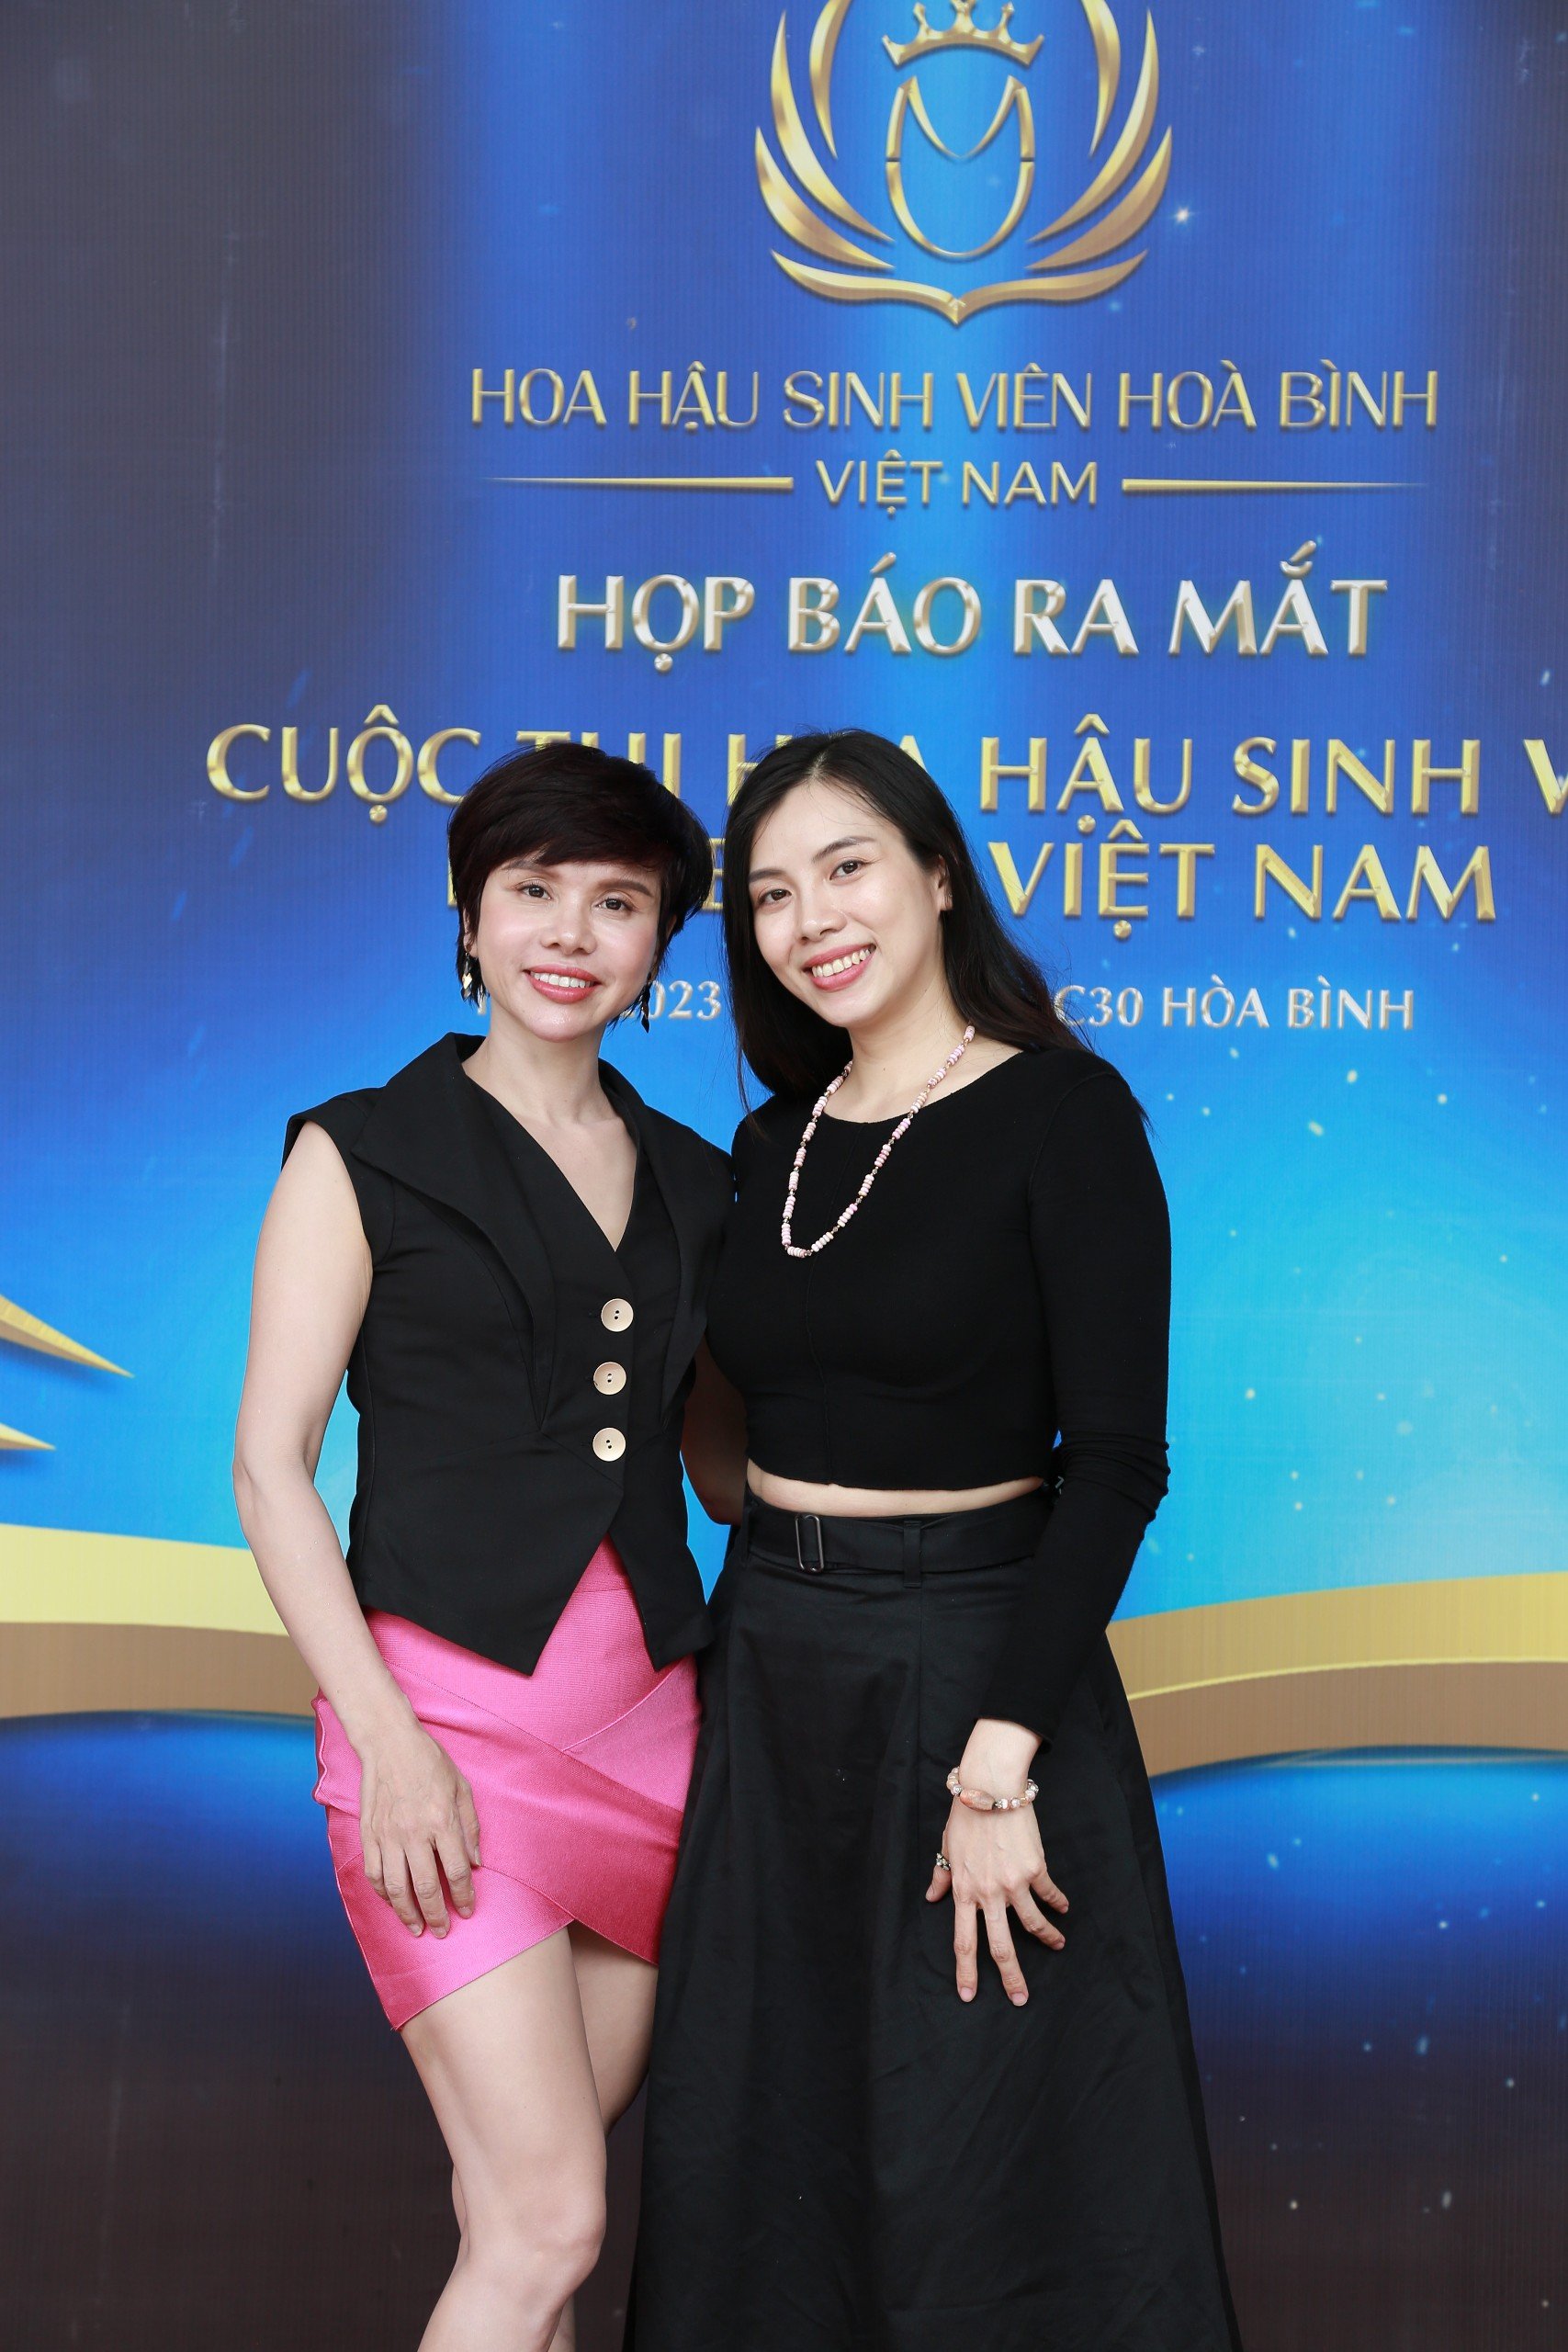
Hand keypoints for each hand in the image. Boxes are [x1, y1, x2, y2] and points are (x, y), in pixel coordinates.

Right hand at [357, 1719, 481, 1937]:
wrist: (390, 1744)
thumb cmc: (430, 1763)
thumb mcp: (461, 1788)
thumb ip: (470, 1827)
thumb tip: (476, 1863)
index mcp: (441, 1821)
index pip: (456, 1871)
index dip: (464, 1896)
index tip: (468, 1910)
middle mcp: (413, 1833)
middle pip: (425, 1887)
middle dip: (436, 1915)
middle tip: (442, 1931)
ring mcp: (387, 1835)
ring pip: (395, 1888)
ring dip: (406, 1913)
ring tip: (416, 1928)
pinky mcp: (369, 1834)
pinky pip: (374, 1873)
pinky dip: (382, 1893)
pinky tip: (392, 1902)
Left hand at [925, 1798, 1067, 2006]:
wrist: (991, 1788)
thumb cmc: (965, 1816)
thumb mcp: (947, 1847)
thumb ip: (941, 1876)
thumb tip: (931, 1898)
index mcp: (963, 1891)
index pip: (963, 1941)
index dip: (965, 1972)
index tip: (968, 1996)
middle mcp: (988, 1893)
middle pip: (1000, 1945)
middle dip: (1011, 1977)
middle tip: (1020, 1999)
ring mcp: (1013, 1883)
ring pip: (1031, 1923)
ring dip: (1047, 1938)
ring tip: (1058, 1946)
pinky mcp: (1034, 1868)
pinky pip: (1048, 1893)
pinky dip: (1057, 1903)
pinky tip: (1063, 1909)